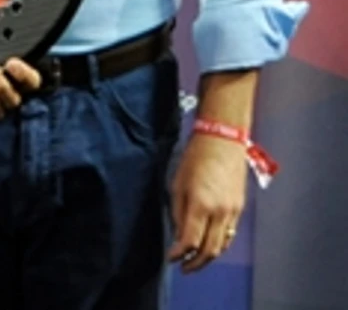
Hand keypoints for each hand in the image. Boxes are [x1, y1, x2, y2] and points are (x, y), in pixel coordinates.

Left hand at [169, 131, 248, 271]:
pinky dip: (219, 244)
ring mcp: (233, 212)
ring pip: (222, 245)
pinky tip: (208, 246)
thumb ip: (178, 213)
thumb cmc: (194, 159)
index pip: (190, 241)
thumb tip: (178, 234)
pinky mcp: (240, 208)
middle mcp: (220, 212)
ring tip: (195, 261)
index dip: (179, 254)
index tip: (170, 258)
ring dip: (208, 257)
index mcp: (201, 205)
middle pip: (210, 250)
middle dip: (195, 263)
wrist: (222, 142)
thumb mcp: (177, 185)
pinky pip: (230, 234)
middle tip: (183, 268)